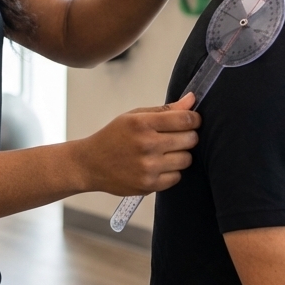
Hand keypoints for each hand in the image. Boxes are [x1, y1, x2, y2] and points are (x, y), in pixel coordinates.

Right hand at [74, 94, 199, 194]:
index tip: (192, 120)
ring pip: (187, 159)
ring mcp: (148, 167)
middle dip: (188, 136)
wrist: (90, 164)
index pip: (185, 119)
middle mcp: (147, 145)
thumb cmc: (113, 137)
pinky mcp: (149, 185)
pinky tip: (160, 165)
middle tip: (177, 136)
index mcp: (143, 124)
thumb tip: (192, 99)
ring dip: (181, 154)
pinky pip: (177, 177)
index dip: (194, 119)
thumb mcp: (134, 116)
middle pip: (190, 139)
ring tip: (167, 152)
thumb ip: (165, 110)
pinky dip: (172, 171)